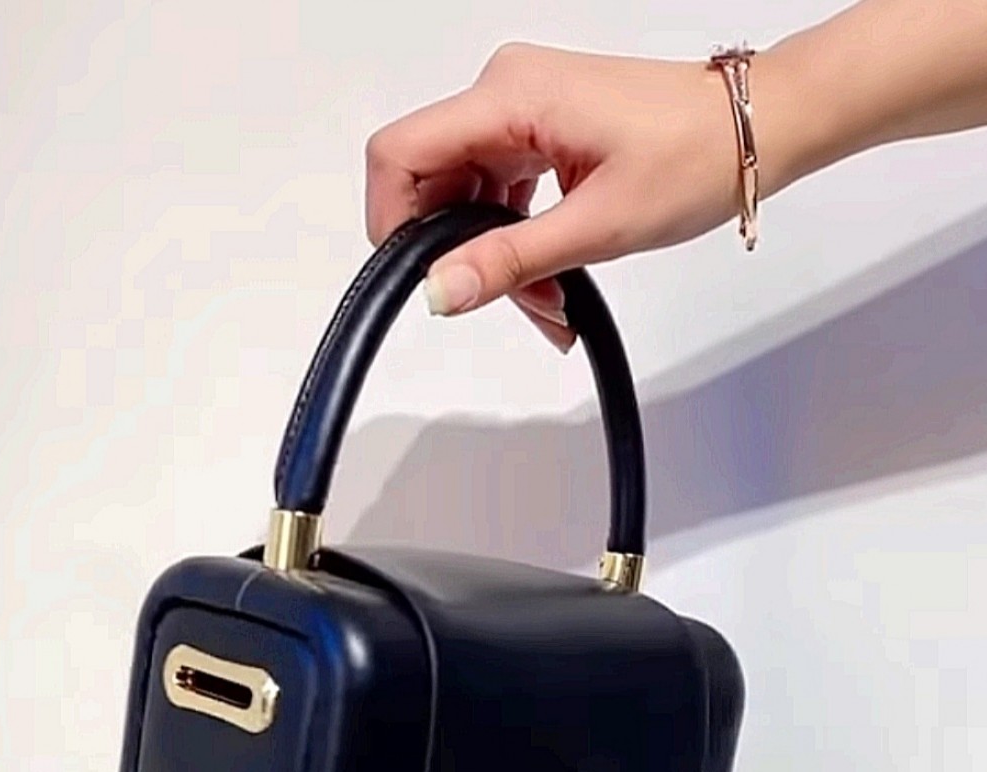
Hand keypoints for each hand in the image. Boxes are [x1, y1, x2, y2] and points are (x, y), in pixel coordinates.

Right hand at [364, 42, 797, 350]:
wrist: (754, 131)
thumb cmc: (696, 156)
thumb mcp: (596, 225)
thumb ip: (509, 260)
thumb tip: (441, 290)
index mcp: (510, 96)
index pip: (400, 153)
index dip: (392, 221)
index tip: (417, 276)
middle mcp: (506, 93)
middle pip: (435, 184)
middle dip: (463, 255)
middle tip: (514, 303)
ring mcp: (523, 112)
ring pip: (469, 197)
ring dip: (497, 257)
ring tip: (551, 300)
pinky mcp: (541, 131)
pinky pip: (501, 191)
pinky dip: (518, 240)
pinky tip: (550, 277)